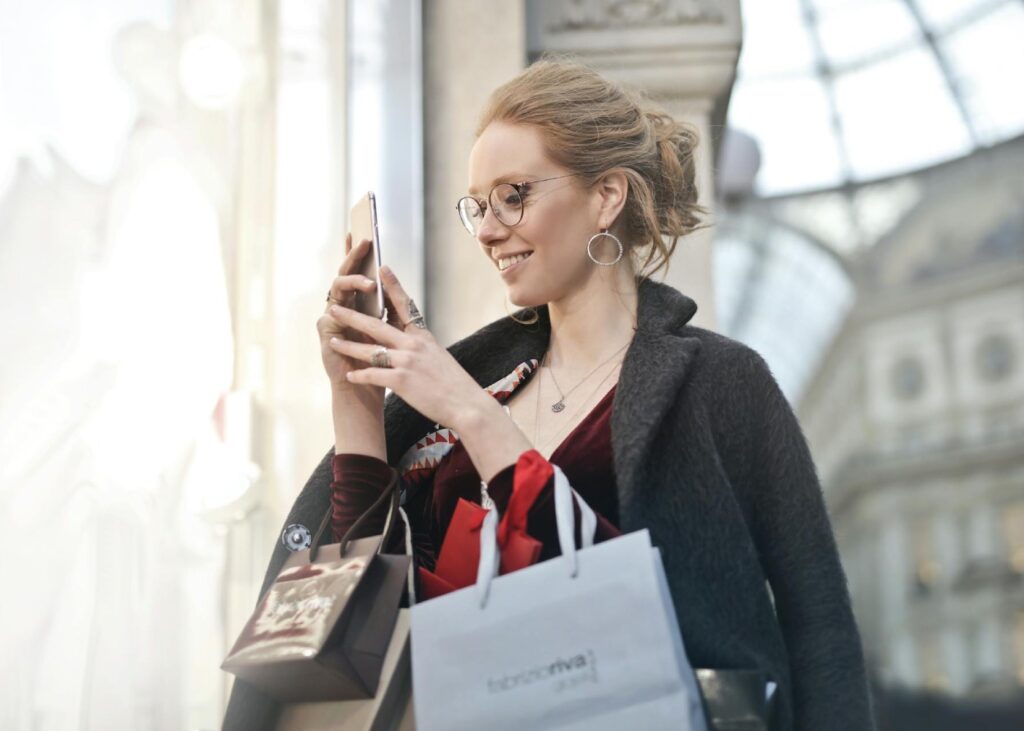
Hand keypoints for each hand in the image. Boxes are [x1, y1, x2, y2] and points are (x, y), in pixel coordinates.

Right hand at [317, 233, 384, 394]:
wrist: (367, 389)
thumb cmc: (381, 360)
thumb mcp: (391, 328)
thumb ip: (391, 305)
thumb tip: (395, 279)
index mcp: (358, 304)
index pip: (357, 272)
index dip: (356, 253)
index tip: (362, 231)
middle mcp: (343, 307)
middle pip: (346, 274)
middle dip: (354, 256)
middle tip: (365, 241)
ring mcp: (332, 319)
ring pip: (337, 290)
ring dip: (353, 282)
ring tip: (370, 282)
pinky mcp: (327, 334)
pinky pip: (331, 316)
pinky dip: (342, 311)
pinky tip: (350, 307)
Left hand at [326, 266, 489, 428]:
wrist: (466, 404)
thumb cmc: (454, 384)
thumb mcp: (439, 356)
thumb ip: (422, 346)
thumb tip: (410, 340)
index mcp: (423, 336)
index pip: (404, 305)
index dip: (393, 286)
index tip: (382, 268)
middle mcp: (413, 344)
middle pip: (376, 326)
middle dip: (352, 316)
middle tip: (334, 308)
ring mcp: (407, 361)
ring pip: (370, 350)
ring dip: (349, 346)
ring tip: (332, 342)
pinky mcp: (401, 381)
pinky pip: (373, 375)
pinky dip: (360, 375)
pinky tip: (349, 376)